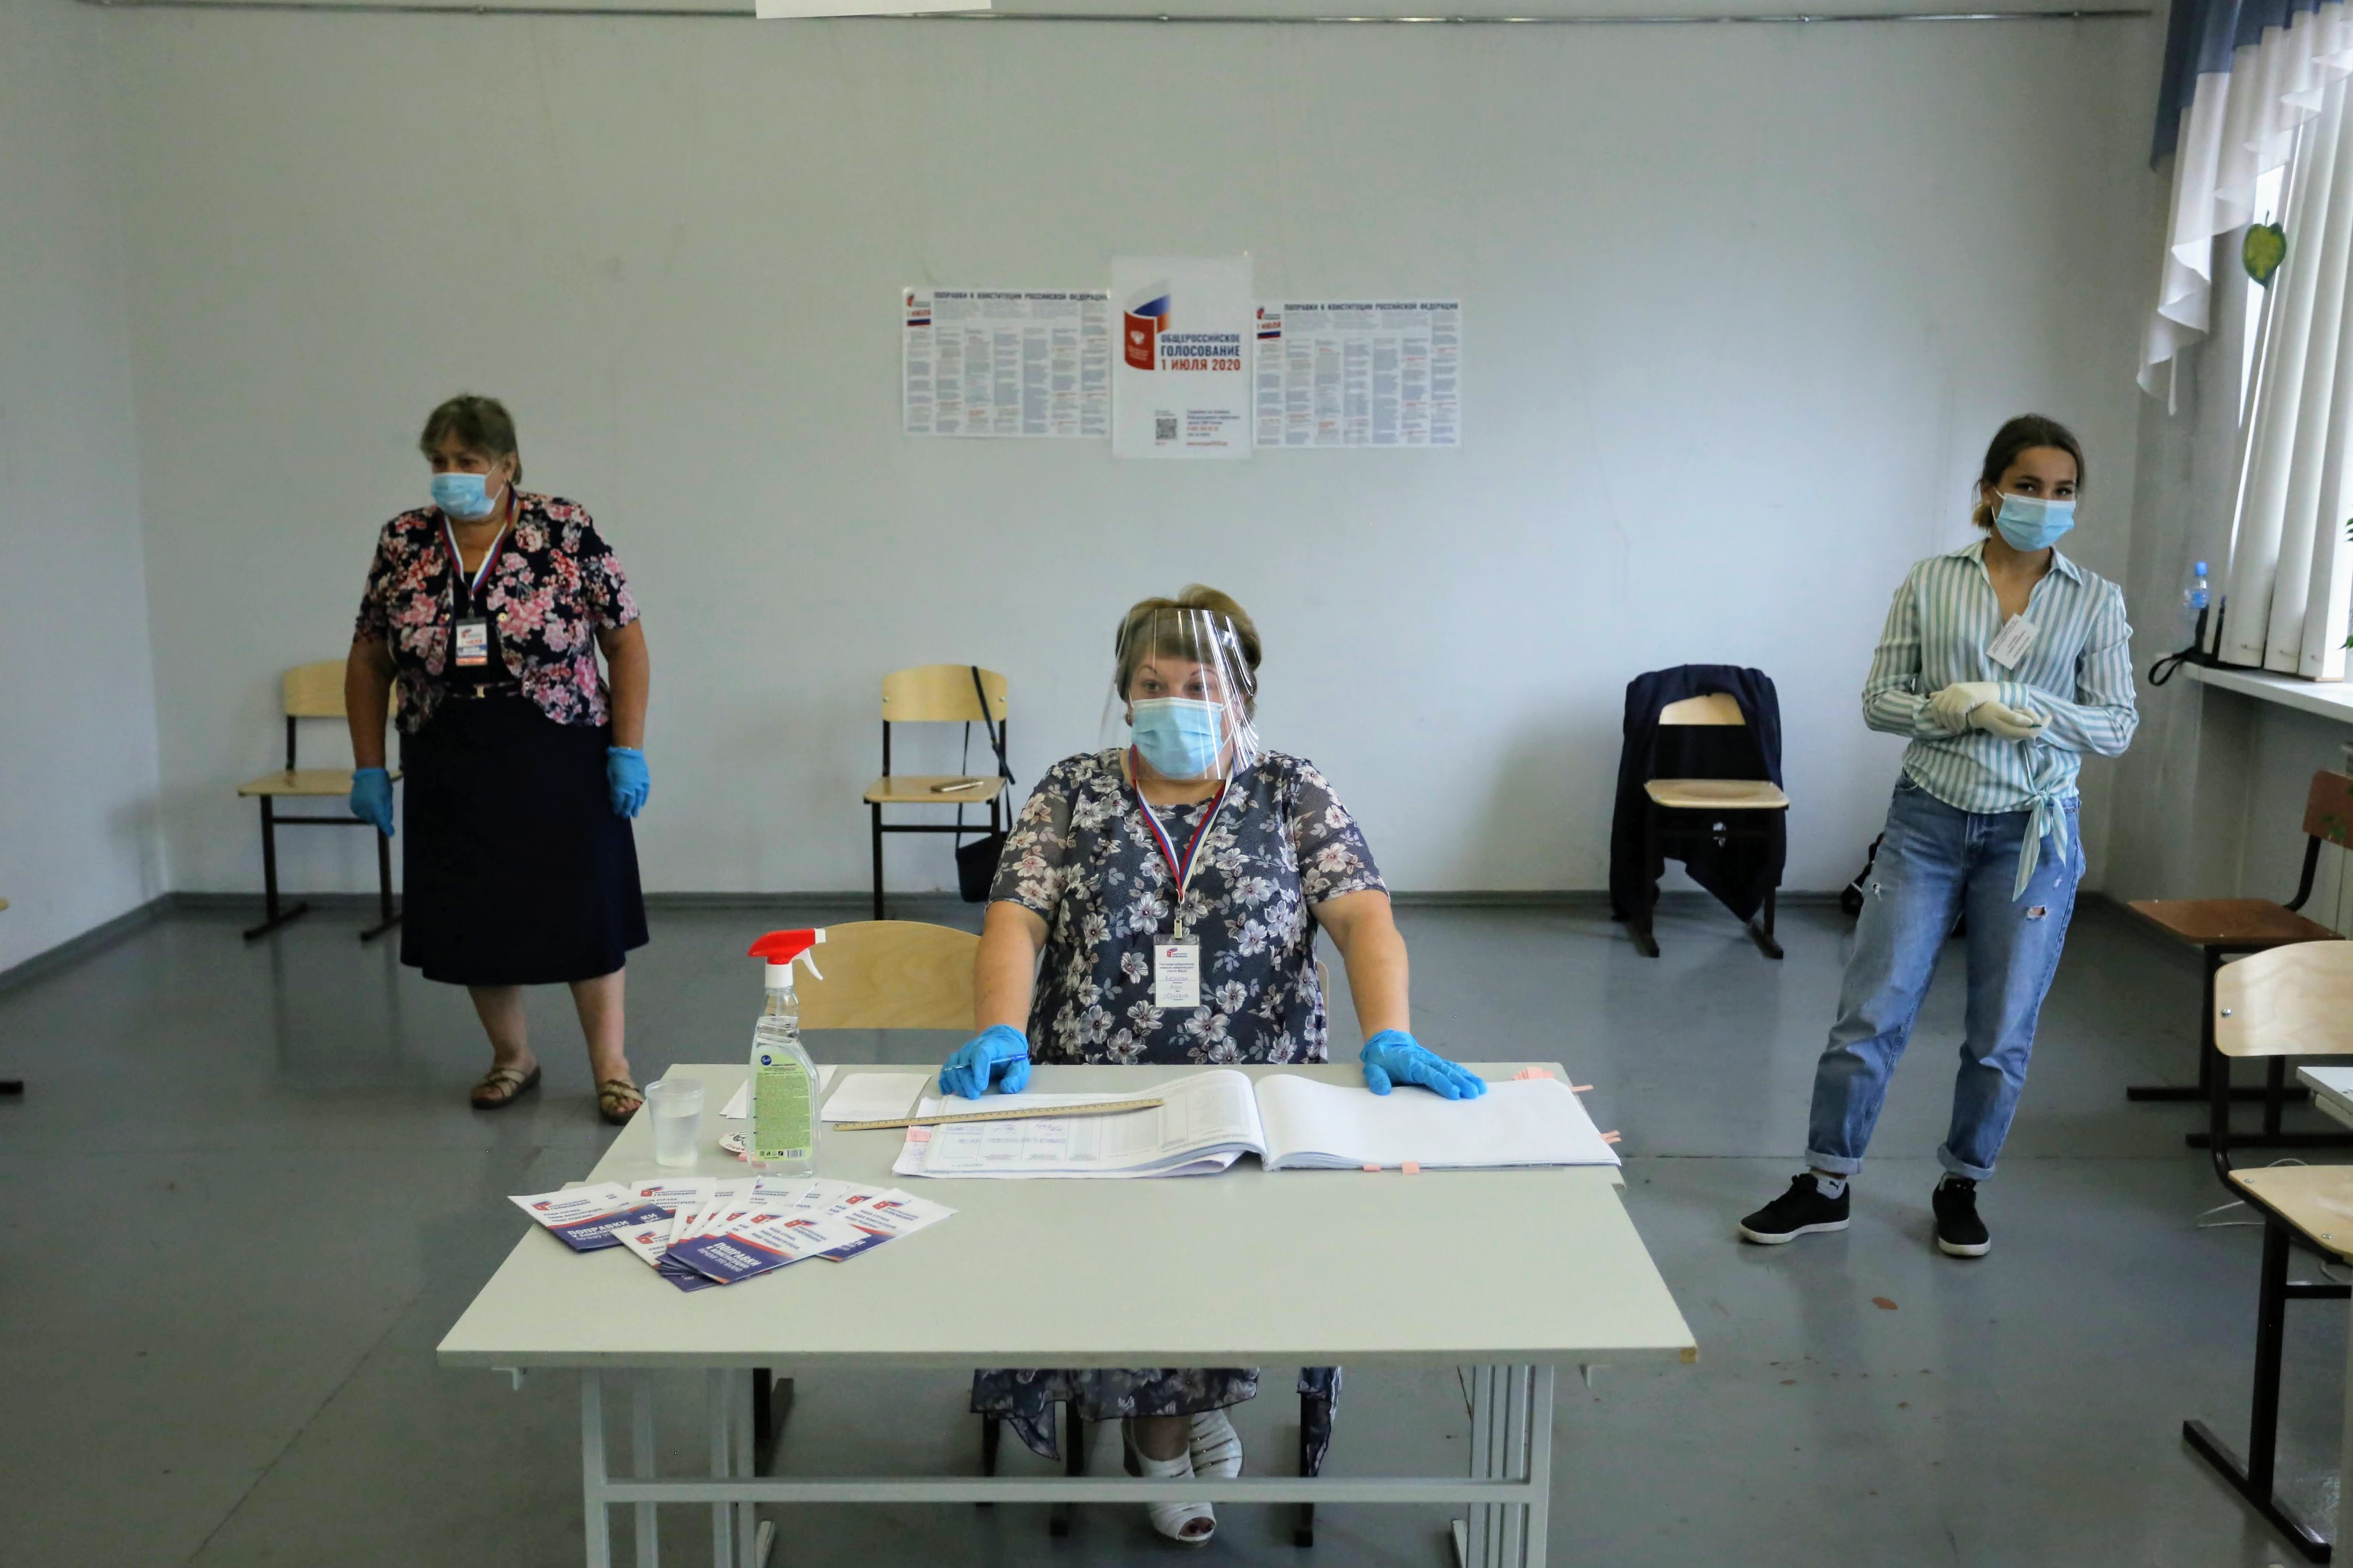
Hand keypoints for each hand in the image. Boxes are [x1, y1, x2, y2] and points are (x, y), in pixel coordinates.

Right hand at [349, 767, 394, 836]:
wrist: (368, 773)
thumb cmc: (382, 783)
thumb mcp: (388, 797)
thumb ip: (387, 809)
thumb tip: (386, 820)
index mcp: (376, 806)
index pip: (382, 821)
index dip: (388, 828)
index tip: (391, 833)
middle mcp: (366, 808)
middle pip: (374, 820)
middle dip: (379, 818)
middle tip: (383, 808)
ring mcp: (358, 807)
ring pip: (367, 817)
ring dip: (372, 815)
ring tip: (374, 803)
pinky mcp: (353, 805)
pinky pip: (359, 813)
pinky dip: (364, 811)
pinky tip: (367, 804)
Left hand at [607, 747, 649, 817]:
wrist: (628, 750)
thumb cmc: (615, 761)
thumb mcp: (610, 774)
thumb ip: (613, 787)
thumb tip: (614, 796)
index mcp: (621, 787)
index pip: (619, 801)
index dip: (618, 807)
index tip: (616, 812)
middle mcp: (632, 788)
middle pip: (630, 802)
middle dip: (627, 810)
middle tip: (625, 816)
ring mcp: (640, 784)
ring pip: (638, 799)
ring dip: (636, 807)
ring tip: (635, 813)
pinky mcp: (646, 779)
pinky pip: (645, 791)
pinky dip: (644, 798)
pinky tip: (642, 804)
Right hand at [941, 1023, 1030, 1098]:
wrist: (1000, 1041)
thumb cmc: (1010, 1055)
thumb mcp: (1020, 1064)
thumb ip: (1017, 1076)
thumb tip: (1006, 1087)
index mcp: (990, 1045)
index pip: (981, 1054)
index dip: (979, 1070)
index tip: (981, 1087)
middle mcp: (973, 1047)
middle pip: (964, 1063)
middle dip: (967, 1082)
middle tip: (974, 1096)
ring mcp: (962, 1053)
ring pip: (952, 1067)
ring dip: (956, 1083)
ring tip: (965, 1095)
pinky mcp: (956, 1060)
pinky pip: (946, 1069)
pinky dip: (945, 1081)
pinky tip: (949, 1091)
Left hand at [1360, 1029, 1486, 1099]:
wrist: (1388, 1043)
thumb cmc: (1381, 1060)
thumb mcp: (1373, 1068)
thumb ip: (1377, 1079)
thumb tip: (1382, 1090)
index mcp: (1411, 1063)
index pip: (1429, 1074)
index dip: (1442, 1083)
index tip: (1454, 1093)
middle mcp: (1426, 1061)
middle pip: (1446, 1071)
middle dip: (1460, 1082)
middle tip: (1473, 1093)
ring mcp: (1433, 1062)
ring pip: (1453, 1069)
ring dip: (1467, 1078)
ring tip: (1480, 1089)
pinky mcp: (1438, 1065)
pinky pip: (1453, 1069)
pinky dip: (1466, 1075)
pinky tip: (1477, 1084)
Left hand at [1925, 681, 2000, 730]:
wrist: (1995, 691)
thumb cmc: (1978, 695)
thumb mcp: (1960, 694)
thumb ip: (1946, 695)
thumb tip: (1930, 696)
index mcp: (1950, 689)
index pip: (1935, 703)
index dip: (1936, 716)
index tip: (1940, 725)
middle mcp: (1954, 689)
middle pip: (1941, 709)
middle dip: (1944, 722)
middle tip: (1950, 729)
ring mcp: (1961, 692)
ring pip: (1949, 712)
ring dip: (1952, 724)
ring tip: (1957, 730)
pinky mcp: (1968, 697)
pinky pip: (1958, 712)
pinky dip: (1959, 722)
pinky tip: (1962, 726)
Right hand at [1970, 701, 2046, 740]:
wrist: (1978, 714)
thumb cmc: (1989, 710)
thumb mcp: (2001, 711)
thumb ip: (2015, 718)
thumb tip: (2030, 722)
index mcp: (2010, 733)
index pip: (2032, 733)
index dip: (2042, 726)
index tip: (2048, 716)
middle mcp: (2013, 737)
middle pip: (2033, 730)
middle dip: (2033, 717)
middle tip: (2024, 707)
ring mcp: (2013, 736)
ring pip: (2030, 728)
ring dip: (2029, 716)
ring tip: (2018, 709)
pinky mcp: (2013, 733)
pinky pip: (2025, 727)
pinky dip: (2025, 718)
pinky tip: (2017, 712)